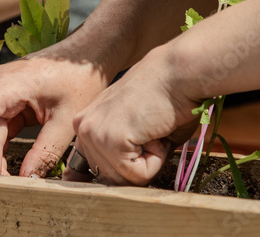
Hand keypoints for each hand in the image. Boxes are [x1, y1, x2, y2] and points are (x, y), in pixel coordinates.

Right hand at [0, 48, 107, 176]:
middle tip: (3, 186)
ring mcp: (0, 92)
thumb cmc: (81, 78)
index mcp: (9, 83)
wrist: (89, 57)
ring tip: (8, 181)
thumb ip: (45, 152)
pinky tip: (9, 167)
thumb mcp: (67, 119)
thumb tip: (26, 180)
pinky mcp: (7, 100)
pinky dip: (1, 148)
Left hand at [63, 46, 200, 185]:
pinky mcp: (109, 139)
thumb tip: (107, 186)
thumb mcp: (133, 130)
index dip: (111, 174)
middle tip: (150, 133)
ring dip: (149, 161)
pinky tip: (155, 130)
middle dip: (137, 165)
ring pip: (124, 180)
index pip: (86, 170)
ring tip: (153, 129)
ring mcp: (93, 133)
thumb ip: (119, 155)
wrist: (178, 72)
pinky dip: (156, 159)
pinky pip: (137, 174)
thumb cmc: (165, 98)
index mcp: (85, 124)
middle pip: (108, 179)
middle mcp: (82, 128)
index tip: (127, 166)